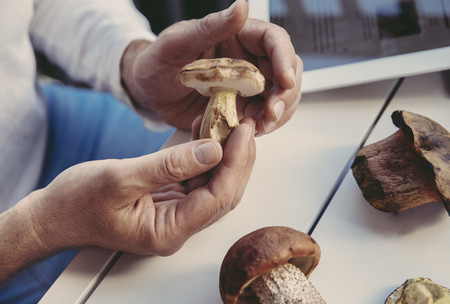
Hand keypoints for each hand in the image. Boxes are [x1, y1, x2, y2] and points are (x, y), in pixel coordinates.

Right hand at [18, 120, 254, 259]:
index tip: (243, 131)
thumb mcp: (121, 178)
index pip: (217, 198)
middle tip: (244, 124)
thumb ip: (169, 165)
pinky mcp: (169, 202)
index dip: (236, 163)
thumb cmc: (77, 202)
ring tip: (228, 122)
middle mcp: (177, 228)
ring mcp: (175, 215)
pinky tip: (204, 131)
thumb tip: (213, 149)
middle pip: (223, 193)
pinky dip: (203, 154)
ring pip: (213, 185)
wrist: (54, 215)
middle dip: (238, 158)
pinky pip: (196, 178)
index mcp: (167, 232)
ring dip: (224, 154)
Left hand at [122, 0, 301, 134]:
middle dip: (285, 93)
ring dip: (277, 113)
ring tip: (258, 126)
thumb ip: (209, 27)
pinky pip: (263, 116)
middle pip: (286, 71)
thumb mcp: (176, 43)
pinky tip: (249, 130)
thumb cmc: (157, 62)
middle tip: (271, 113)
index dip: (285, 59)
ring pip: (280, 96)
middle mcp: (248, 59)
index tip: (285, 81)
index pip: (274, 41)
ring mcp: (247, 86)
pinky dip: (264, 125)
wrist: (148, 92)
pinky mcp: (241, 107)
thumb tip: (241, 6)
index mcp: (237, 35)